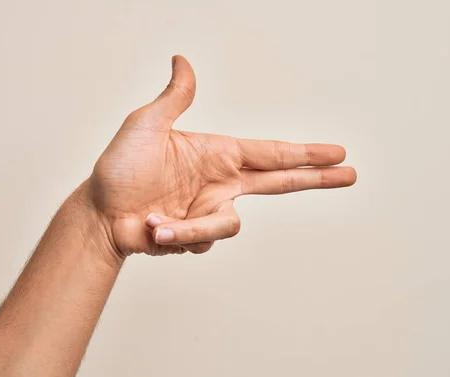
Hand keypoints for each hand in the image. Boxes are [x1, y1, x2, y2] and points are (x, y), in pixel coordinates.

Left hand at [88, 56, 355, 257]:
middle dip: (315, 178)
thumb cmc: (119, 168)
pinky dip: (175, 236)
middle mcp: (220, 183)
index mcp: (217, 154)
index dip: (305, 154)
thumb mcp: (146, 125)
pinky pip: (202, 241)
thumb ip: (175, 98)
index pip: (270, 153)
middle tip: (349, 175)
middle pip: (279, 182)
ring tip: (155, 222)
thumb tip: (182, 61)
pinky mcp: (197, 236)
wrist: (100, 214)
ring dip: (189, 226)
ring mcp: (209, 211)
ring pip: (228, 226)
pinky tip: (152, 229)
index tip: (336, 153)